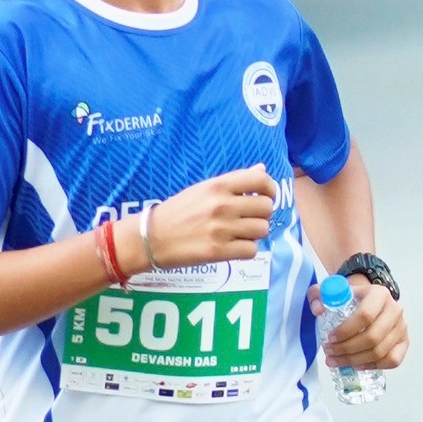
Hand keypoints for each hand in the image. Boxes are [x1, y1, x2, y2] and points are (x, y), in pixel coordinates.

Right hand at [145, 165, 275, 266]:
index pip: (261, 181)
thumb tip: (261, 170)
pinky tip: (233, 246)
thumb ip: (234, 180)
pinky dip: (246, 250)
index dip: (270, 190)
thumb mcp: (204, 188)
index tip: (266, 197)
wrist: (152, 236)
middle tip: (249, 218)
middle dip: (262, 214)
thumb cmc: (179, 210)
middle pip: (266, 208)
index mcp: (218, 186)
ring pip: (262, 229)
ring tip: (240, 233)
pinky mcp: (218, 251)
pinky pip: (251, 250)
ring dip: (255, 233)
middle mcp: (222, 205)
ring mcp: (221, 229)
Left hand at [309, 275, 408, 370]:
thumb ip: (318, 295)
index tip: (329, 338)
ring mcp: (402, 327)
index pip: (365, 315)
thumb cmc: (348, 299)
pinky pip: (393, 360)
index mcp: (379, 294)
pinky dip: (374, 366)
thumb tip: (318, 310)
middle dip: (347, 349)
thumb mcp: (330, 291)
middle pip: (373, 337)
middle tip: (329, 353)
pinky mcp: (404, 342)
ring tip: (336, 361)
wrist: (368, 301)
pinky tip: (357, 365)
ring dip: (355, 360)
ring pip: (380, 352)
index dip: (345, 331)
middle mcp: (395, 309)